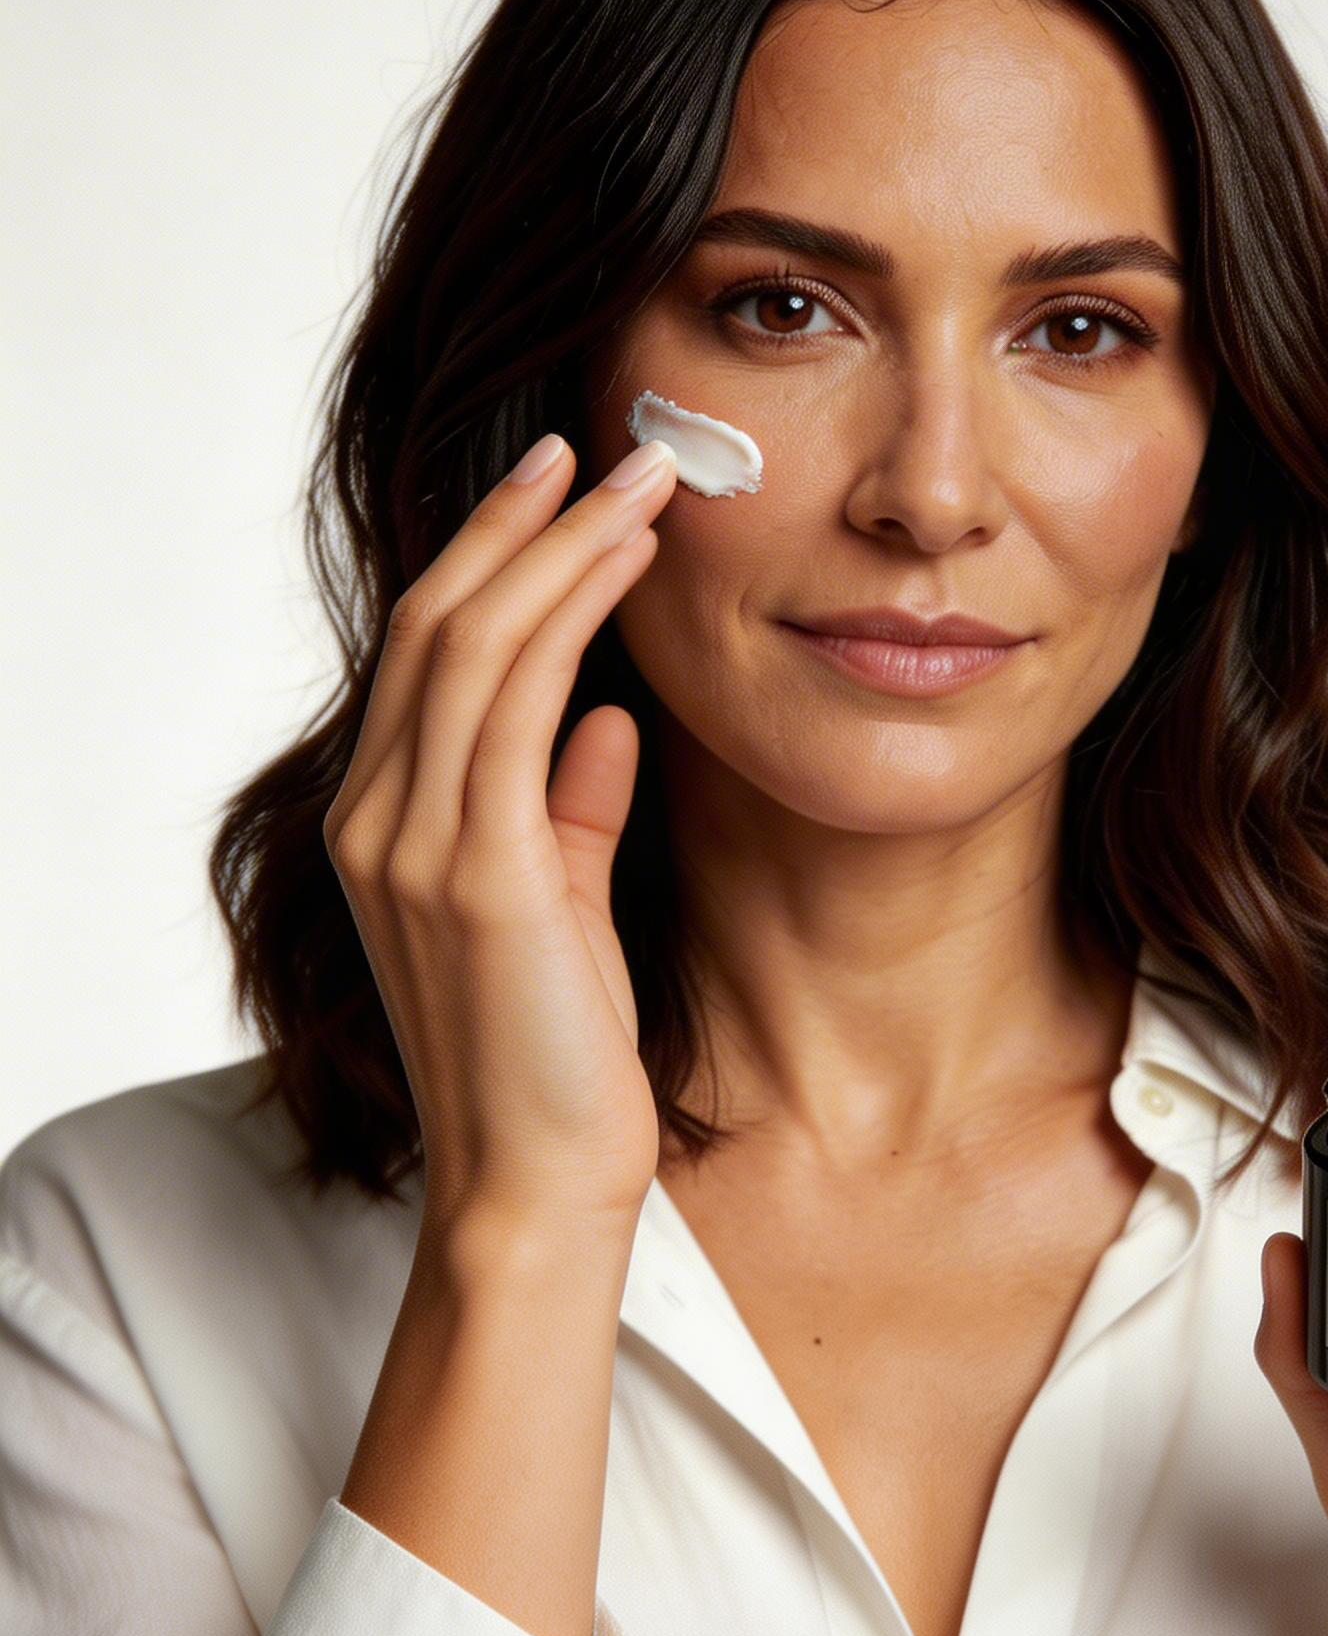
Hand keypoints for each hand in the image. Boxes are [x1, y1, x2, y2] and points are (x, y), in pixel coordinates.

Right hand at [322, 432, 678, 1236]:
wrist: (536, 1186)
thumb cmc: (556, 1055)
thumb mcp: (560, 909)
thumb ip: (570, 812)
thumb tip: (607, 717)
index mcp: (389, 824)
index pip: (428, 653)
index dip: (490, 555)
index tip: (560, 487)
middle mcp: (380, 820)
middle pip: (437, 624)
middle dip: (523, 523)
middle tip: (606, 449)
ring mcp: (417, 847)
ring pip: (474, 646)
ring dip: (559, 549)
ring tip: (639, 484)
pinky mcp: (478, 878)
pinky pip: (517, 710)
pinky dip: (570, 620)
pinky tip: (625, 567)